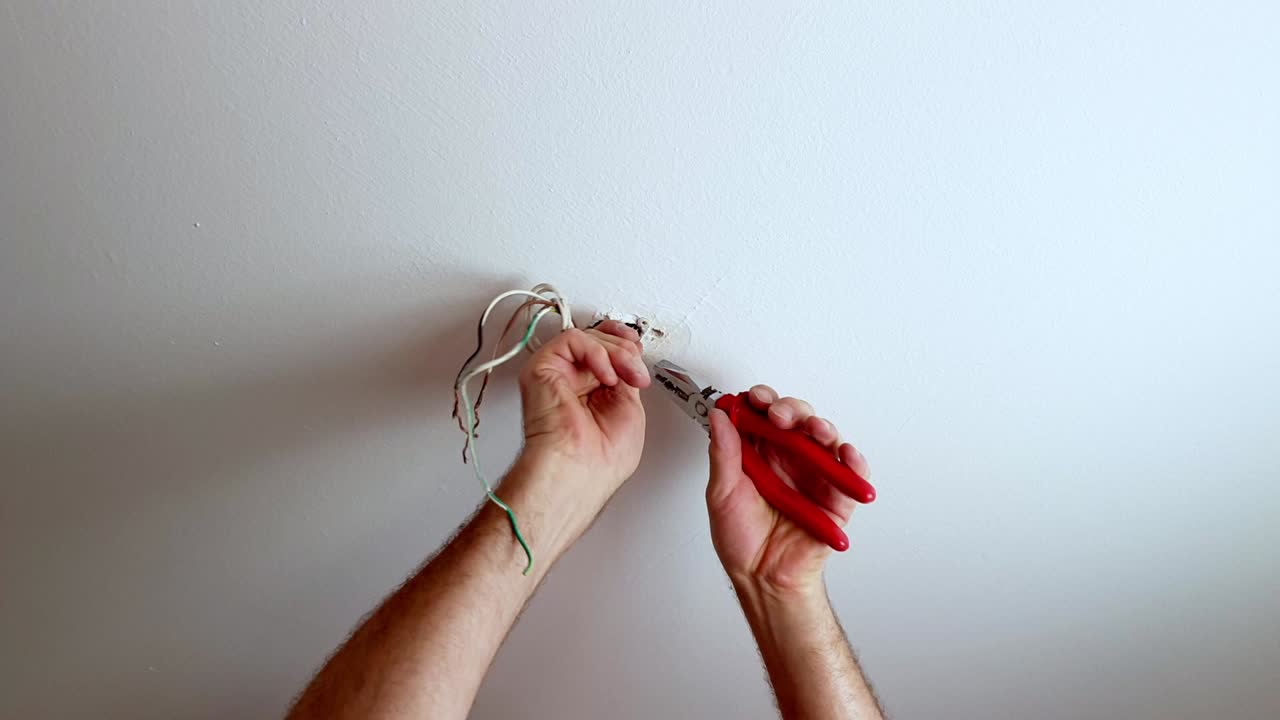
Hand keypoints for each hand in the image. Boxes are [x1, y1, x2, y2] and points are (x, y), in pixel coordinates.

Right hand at [513, 321, 649, 523]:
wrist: (581, 471)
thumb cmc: (601, 458)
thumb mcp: (630, 407)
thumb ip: (627, 376)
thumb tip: (632, 354)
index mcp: (592, 390)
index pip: (604, 349)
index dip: (623, 341)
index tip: (640, 351)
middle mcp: (573, 380)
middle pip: (598, 337)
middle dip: (625, 348)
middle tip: (636, 371)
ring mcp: (557, 374)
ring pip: (587, 335)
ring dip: (615, 351)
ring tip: (624, 375)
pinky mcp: (542, 368)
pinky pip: (571, 339)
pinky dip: (596, 351)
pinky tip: (605, 375)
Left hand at [706, 386, 870, 595]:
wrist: (764, 578)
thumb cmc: (742, 540)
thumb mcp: (722, 494)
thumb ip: (723, 454)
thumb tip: (719, 417)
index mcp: (758, 454)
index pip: (763, 415)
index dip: (762, 401)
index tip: (756, 398)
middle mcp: (787, 459)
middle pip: (797, 419)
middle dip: (791, 409)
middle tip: (780, 416)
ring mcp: (814, 475)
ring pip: (825, 438)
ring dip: (822, 427)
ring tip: (815, 430)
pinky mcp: (837, 496)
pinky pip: (852, 472)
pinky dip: (853, 460)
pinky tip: (845, 454)